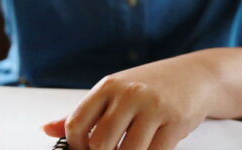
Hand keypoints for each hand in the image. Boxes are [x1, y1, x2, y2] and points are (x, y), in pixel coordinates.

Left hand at [43, 57, 221, 149]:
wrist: (195, 76)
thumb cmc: (149, 85)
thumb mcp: (112, 92)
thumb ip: (82, 113)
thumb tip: (47, 129)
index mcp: (107, 87)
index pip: (75, 123)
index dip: (74, 146)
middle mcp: (128, 94)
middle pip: (99, 142)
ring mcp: (153, 108)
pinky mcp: (175, 122)